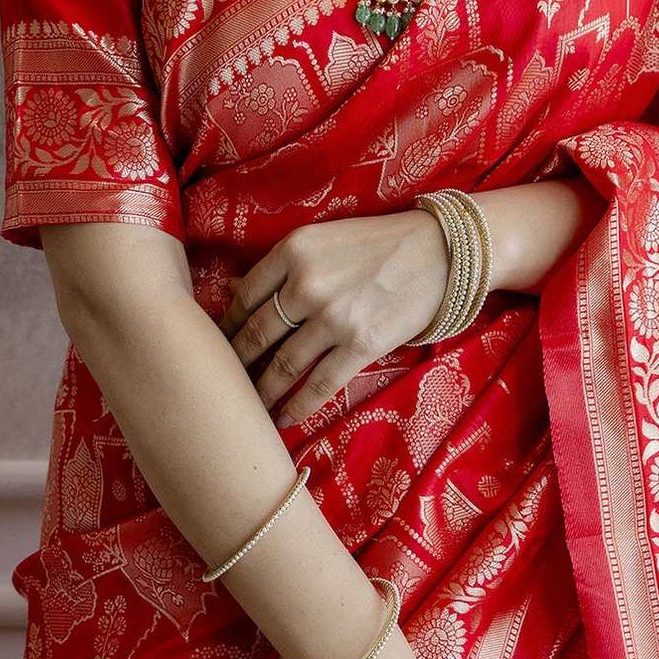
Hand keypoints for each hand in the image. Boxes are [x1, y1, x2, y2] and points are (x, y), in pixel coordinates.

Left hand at [216, 211, 448, 427]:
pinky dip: (298, 406)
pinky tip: (284, 419)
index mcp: (294, 250)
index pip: (245, 296)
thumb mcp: (323, 240)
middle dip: (236, 364)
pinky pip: (320, 385)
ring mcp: (333, 317)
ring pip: (283, 365)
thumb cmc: (378, 243)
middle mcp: (307, 283)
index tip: (218, 345)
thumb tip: (232, 290)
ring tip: (249, 407)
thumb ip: (281, 265)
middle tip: (222, 384)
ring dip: (262, 392)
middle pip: (257, 334)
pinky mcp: (361, 345)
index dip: (228, 326)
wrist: (440, 251)